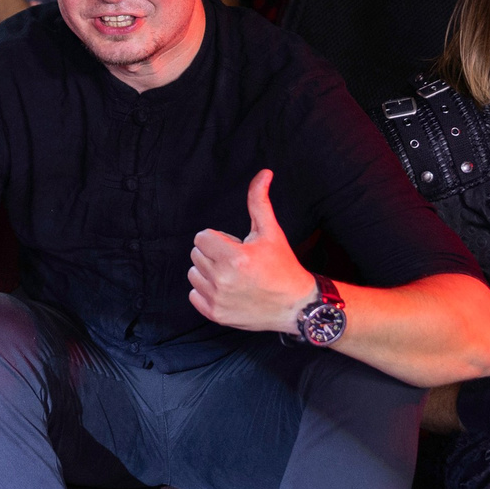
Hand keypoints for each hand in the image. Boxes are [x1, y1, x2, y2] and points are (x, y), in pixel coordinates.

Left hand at [187, 169, 316, 332]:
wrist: (296, 306)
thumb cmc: (283, 266)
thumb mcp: (271, 232)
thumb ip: (259, 202)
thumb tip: (264, 173)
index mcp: (234, 257)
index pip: (202, 237)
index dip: (219, 239)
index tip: (236, 247)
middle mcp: (223, 280)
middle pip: (196, 254)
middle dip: (214, 254)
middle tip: (238, 262)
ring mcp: (218, 300)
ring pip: (193, 274)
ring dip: (208, 272)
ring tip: (232, 275)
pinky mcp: (216, 315)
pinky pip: (194, 295)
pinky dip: (206, 292)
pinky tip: (227, 290)